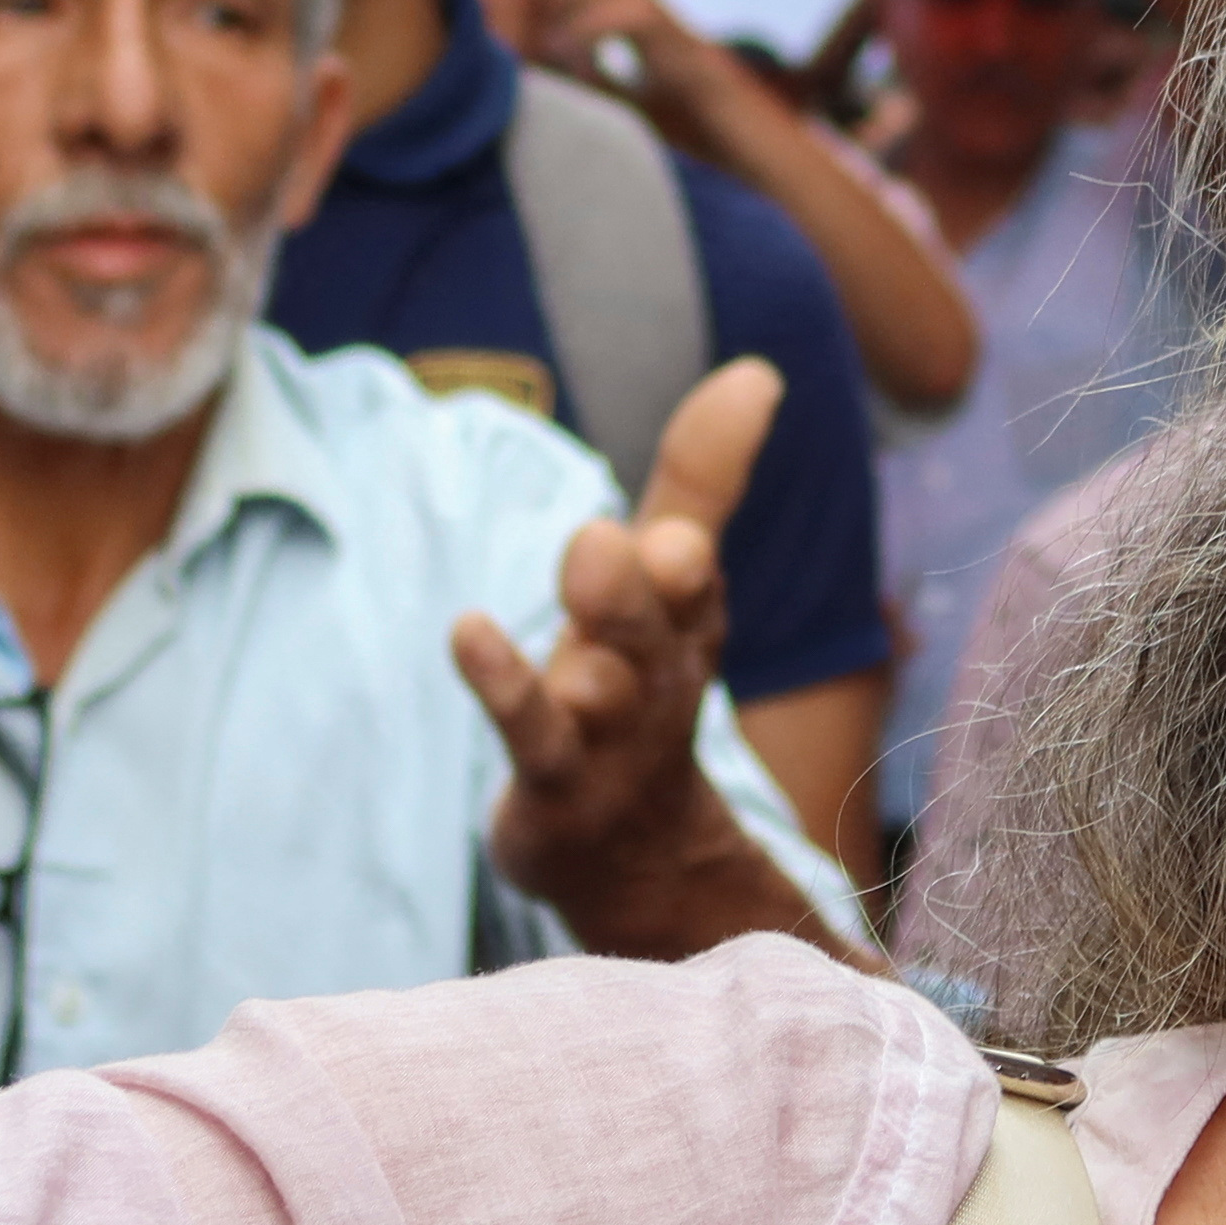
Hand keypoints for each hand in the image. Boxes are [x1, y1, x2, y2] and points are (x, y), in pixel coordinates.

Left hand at [453, 357, 808, 950]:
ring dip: (598, 638)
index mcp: (690, 621)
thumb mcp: (675, 585)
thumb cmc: (642, 687)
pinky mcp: (553, 784)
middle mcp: (657, 678)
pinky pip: (532, 735)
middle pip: (656, 628)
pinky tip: (468, 630)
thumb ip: (703, 479)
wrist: (635, 853)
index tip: (697, 494)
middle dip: (643, 583)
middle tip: (610, 535)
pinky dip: (504, 686)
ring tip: (584, 563)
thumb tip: (758, 371)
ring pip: (605, 688)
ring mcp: (607, 738)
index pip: (697, 573)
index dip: (694, 531)